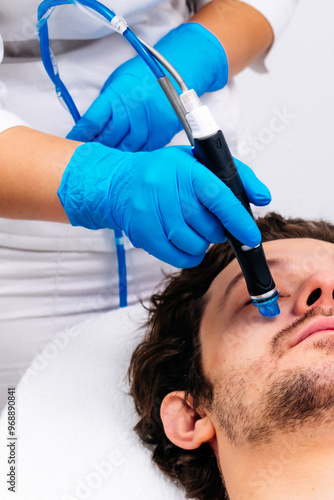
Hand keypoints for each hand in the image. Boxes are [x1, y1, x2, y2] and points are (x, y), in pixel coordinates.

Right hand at [58, 144, 270, 267]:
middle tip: (208, 221)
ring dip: (201, 243)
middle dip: (217, 230)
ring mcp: (151, 212)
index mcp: (184, 168)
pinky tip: (184, 241)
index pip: (218, 196)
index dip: (237, 220)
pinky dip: (189, 255)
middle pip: (207, 226)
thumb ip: (237, 176)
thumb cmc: (164, 173)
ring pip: (194, 244)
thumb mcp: (199, 163)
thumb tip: (263, 198)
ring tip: (192, 228)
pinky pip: (178, 257)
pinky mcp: (142, 233)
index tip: (251, 236)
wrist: (118, 183)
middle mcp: (164, 188)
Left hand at [66, 23, 227, 151]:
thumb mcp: (116, 82)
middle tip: (84, 159)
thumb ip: (104, 105)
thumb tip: (90, 126)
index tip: (69, 144)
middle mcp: (131, 112)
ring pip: (124, 150)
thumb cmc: (143, 75)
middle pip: (106, 140)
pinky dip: (132, 158)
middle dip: (94, 150)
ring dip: (112, 158)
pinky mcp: (160, 135)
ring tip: (103, 165)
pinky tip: (125, 161)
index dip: (78, 136)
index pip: (91, 122)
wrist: (177, 73)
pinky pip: (142, 152)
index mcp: (116, 96)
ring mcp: (147, 126)